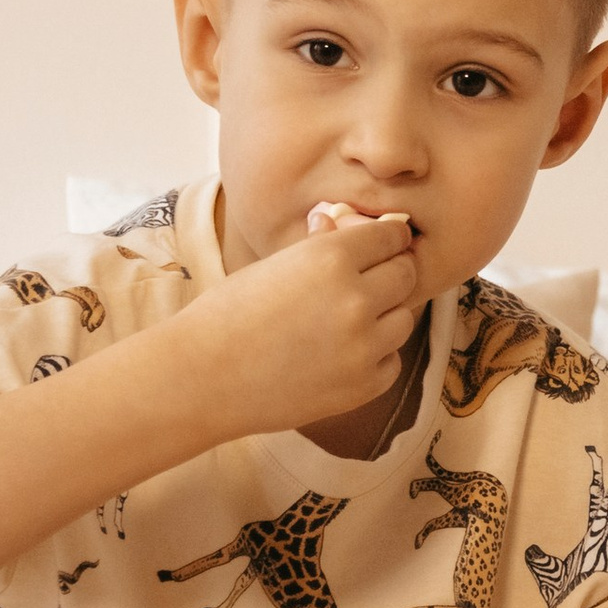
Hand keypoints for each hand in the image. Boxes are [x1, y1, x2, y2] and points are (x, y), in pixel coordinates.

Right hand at [163, 216, 421, 444]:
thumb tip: (338, 220)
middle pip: (406, 274)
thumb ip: (318, 244)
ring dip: (385, 315)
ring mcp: (364, 347)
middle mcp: (356, 299)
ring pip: (404, 319)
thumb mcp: (273, 264)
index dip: (386, 238)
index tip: (379, 245)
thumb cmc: (228, 315)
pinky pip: (391, 361)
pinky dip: (375, 356)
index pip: (393, 235)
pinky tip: (342, 353)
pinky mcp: (364, 386)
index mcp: (332, 258)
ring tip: (347, 320)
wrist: (202, 378)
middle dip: (390, 273)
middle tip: (367, 281)